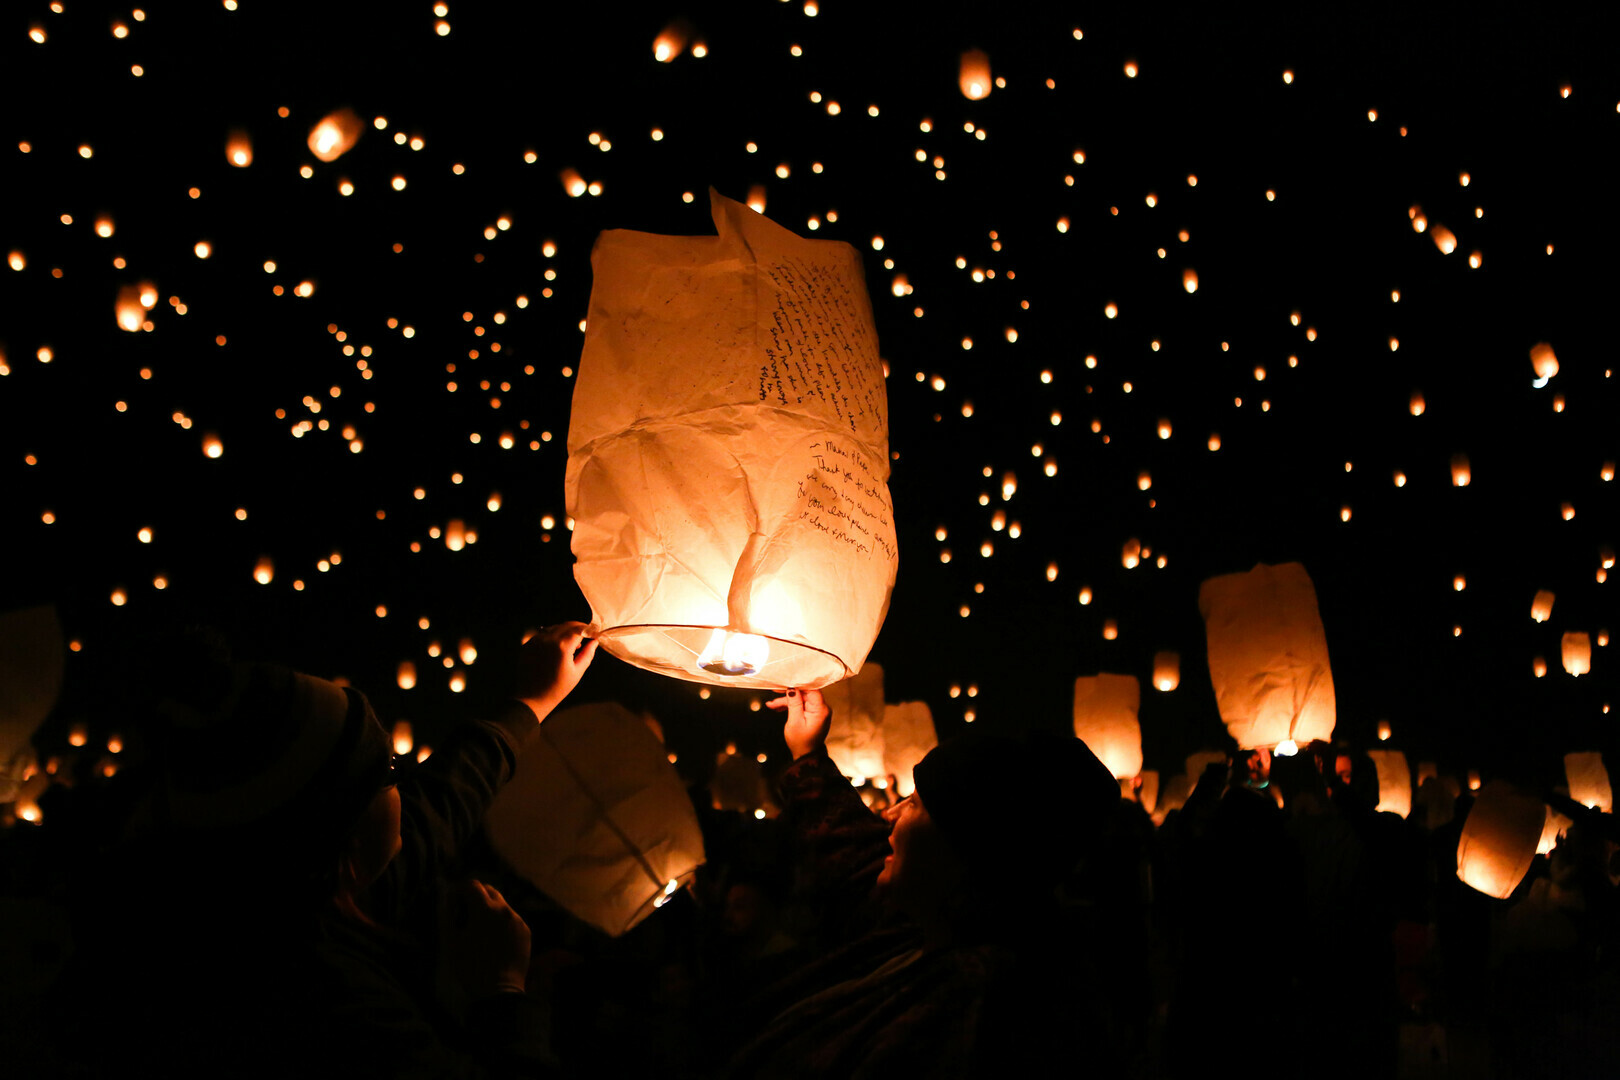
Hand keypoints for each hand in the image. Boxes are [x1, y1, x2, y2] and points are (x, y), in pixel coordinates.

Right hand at [448, 880, 530, 997]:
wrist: (499, 991)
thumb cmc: (471, 967)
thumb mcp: (452, 941)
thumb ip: (449, 915)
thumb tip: (450, 900)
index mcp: (485, 910)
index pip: (473, 885)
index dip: (461, 890)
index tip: (455, 900)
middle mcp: (505, 910)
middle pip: (490, 890)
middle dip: (476, 896)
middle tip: (465, 912)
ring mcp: (518, 920)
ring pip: (502, 905)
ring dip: (490, 910)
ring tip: (480, 929)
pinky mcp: (526, 932)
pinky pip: (512, 919)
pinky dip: (502, 922)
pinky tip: (494, 940)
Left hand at [514, 622, 596, 722]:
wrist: (531, 698)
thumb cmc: (556, 689)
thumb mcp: (577, 672)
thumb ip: (587, 654)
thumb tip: (594, 642)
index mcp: (562, 646)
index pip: (580, 629)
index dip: (589, 630)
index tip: (595, 634)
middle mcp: (547, 639)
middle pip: (567, 625)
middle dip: (579, 629)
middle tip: (586, 637)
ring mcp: (535, 641)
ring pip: (555, 627)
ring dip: (565, 632)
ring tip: (572, 645)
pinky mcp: (528, 645)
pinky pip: (543, 634)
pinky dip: (553, 637)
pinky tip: (557, 649)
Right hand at [767, 687, 830, 759]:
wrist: (806, 756)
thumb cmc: (801, 742)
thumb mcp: (794, 721)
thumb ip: (794, 703)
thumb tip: (792, 688)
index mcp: (820, 709)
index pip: (811, 689)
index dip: (798, 684)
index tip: (785, 682)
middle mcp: (822, 708)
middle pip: (805, 693)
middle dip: (789, 693)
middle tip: (775, 692)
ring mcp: (818, 711)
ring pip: (801, 699)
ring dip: (787, 701)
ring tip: (772, 705)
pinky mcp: (813, 713)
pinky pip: (802, 705)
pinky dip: (791, 705)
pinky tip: (778, 707)